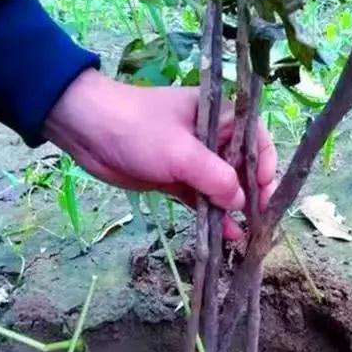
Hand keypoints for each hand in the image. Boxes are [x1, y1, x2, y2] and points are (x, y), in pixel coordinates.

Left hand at [43, 68, 276, 239]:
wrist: (86, 130)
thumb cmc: (138, 130)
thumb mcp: (182, 153)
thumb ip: (216, 179)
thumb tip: (240, 203)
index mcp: (221, 116)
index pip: (258, 141)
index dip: (265, 167)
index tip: (263, 194)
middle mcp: (213, 136)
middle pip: (244, 166)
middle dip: (252, 194)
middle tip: (259, 222)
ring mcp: (195, 159)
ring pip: (224, 186)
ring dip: (234, 209)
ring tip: (247, 235)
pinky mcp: (177, 178)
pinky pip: (203, 198)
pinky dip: (214, 215)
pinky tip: (227, 235)